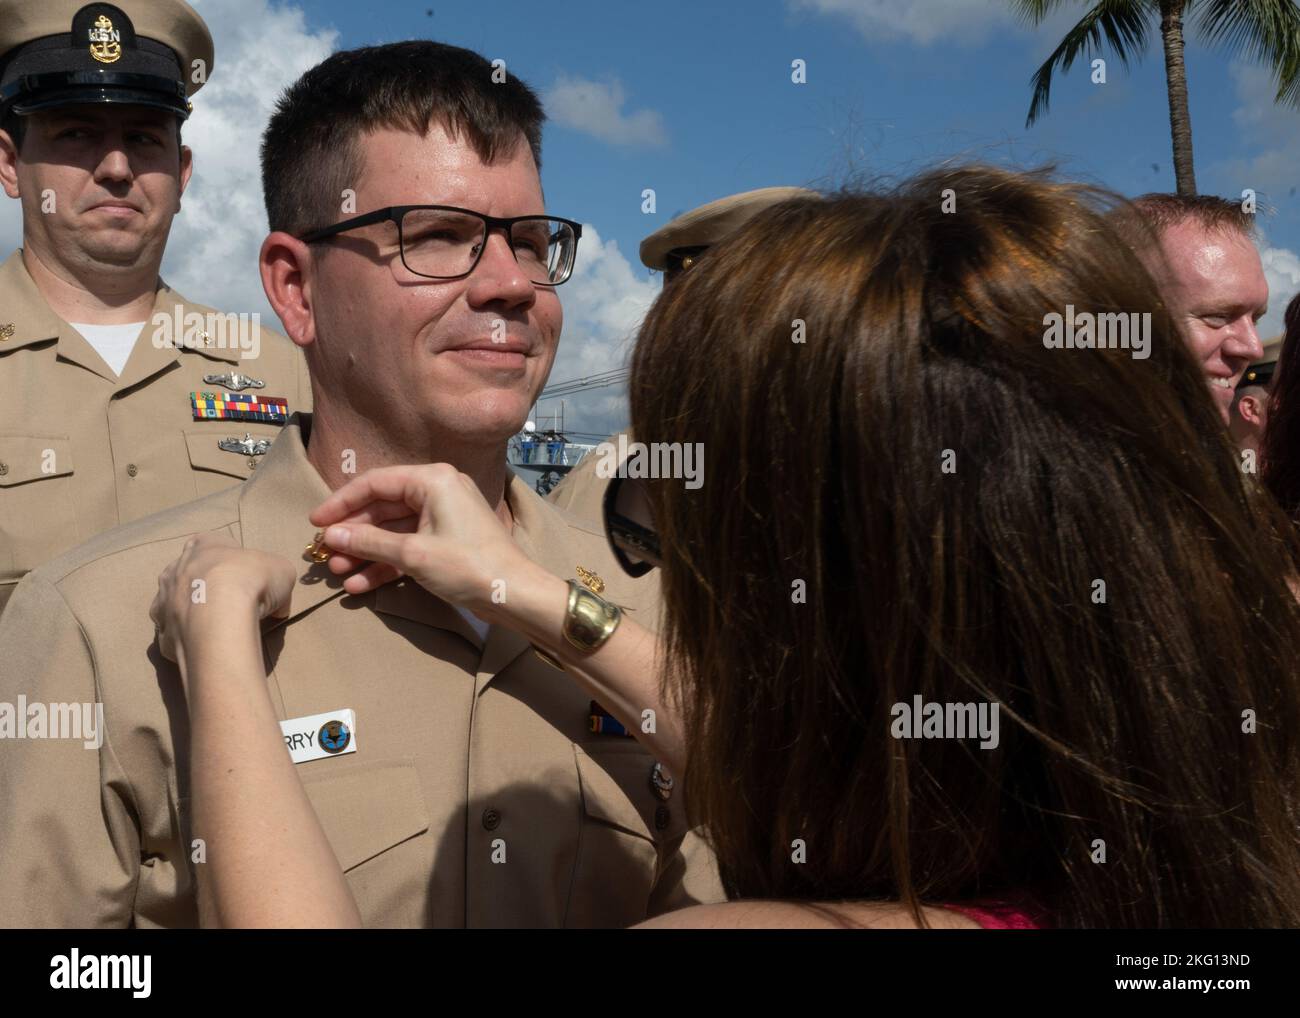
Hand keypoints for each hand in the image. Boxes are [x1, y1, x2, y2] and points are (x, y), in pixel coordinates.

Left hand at [150, 533, 295, 663]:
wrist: (221, 615)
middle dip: (206, 586)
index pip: (211, 544)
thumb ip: (277, 581)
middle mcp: (176, 568)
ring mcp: (163, 600)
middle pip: (189, 574)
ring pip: (175, 604)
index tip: (244, 576)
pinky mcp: (162, 633)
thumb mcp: (282, 572)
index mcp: (203, 544)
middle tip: (231, 602)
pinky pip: (174, 635)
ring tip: (217, 627)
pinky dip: (187, 640)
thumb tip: (278, 605)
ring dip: (192, 612)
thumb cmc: (251, 581)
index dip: (228, 561)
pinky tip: (205, 646)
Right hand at [308, 464, 533, 615]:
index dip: (342, 502)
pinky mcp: (445, 541)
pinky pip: (407, 547)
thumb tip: (331, 536)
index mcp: (433, 480)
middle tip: (324, 554)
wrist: (513, 594)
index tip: (315, 522)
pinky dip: (385, 564)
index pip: (376, 483)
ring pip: (393, 531)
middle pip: (383, 508)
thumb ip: (369, 542)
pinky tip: (359, 585)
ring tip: (337, 573)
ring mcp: (443, 517)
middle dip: (353, 534)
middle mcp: (438, 491)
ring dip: (365, 553)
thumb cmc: (467, 565)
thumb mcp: (413, 554)